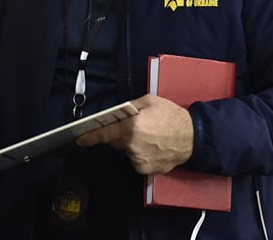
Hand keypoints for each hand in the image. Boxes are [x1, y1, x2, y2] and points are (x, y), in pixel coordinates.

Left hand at [76, 94, 193, 174]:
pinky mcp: (146, 169)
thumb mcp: (149, 101)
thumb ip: (130, 106)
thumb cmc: (172, 116)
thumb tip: (116, 113)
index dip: (90, 137)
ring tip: (150, 137)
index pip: (105, 134)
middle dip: (121, 134)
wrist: (193, 137)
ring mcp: (139, 160)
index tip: (79, 139)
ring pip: (127, 151)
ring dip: (132, 144)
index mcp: (132, 127)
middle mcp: (133, 146)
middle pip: (116, 141)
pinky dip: (140, 154)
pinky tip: (153, 147)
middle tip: (137, 126)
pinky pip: (136, 160)